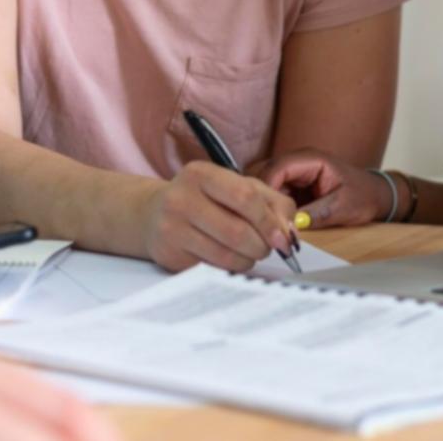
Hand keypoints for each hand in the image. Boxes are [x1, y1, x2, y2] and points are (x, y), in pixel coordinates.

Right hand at [139, 162, 297, 272]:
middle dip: (262, 246)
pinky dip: (229, 268)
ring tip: (248, 252)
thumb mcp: (236, 187)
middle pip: (238, 232)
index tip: (284, 239)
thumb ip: (271, 202)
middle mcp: (181, 198)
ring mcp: (172, 228)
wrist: (153, 214)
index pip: (245, 197)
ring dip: (248, 260)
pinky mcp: (169, 255)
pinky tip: (226, 257)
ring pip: (227, 256)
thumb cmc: (205, 199)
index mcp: (201, 174)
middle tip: (267, 248)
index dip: (270, 221)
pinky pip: (213, 269)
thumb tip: (289, 232)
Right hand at [252, 148, 391, 227]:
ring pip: (267, 185)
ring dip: (267, 203)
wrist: (375, 196)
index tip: (263, 211)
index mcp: (311, 159)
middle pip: (267, 174)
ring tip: (270, 224)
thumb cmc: (363, 196)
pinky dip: (273, 208)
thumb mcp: (342, 207)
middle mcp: (299, 162)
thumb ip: (316, 214)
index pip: (278, 167)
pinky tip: (276, 223)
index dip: (267, 187)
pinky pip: (275, 194)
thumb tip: (291, 226)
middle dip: (263, 197)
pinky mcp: (294, 185)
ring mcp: (295, 173)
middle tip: (263, 221)